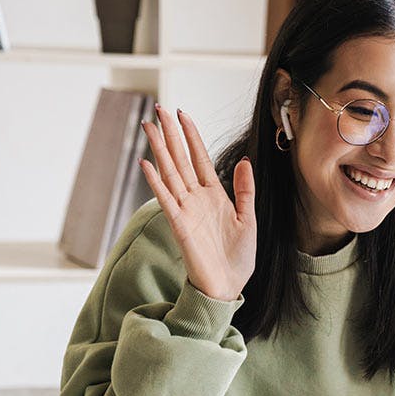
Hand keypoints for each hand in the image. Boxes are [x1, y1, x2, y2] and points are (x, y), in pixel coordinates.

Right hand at [138, 105, 255, 300]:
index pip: (199, 158)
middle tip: (159, 109)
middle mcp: (196, 198)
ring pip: (170, 173)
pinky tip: (146, 164)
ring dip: (159, 150)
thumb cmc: (237, 257)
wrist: (228, 286)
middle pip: (180, 159)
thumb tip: (244, 161)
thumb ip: (244, 190)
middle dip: (170, 134)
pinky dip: (156, 182)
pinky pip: (166, 200)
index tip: (183, 114)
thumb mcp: (248, 218)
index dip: (192, 136)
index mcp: (214, 195)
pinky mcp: (179, 226)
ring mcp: (186, 210)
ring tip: (148, 127)